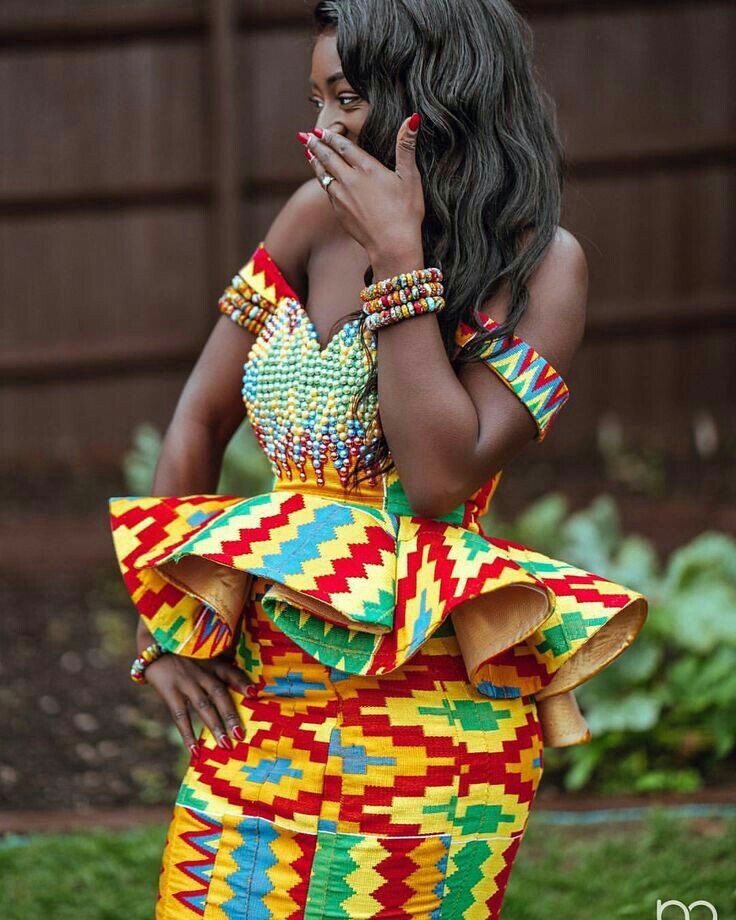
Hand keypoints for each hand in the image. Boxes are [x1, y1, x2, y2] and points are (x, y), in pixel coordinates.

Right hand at [143, 651, 252, 756]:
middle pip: (219, 693)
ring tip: (225, 745)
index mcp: (210, 662)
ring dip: (215, 726)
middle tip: (241, 735)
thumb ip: (219, 666)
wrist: (153, 645)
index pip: (230, 671)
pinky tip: (194, 751)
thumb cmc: (183, 654)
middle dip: (231, 714)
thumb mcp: (202, 655)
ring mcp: (185, 682)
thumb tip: (243, 686)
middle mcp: (201, 671)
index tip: (255, 694)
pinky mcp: (170, 691)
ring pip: (203, 706)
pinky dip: (188, 734)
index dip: (242, 682)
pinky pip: (180, 716)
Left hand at [300, 113, 424, 262]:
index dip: (332, 136)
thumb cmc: (406, 212)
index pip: (344, 146)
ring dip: (315, 162)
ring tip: (307, 152)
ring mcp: (341, 197)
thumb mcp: (411, 177)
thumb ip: (406, 146)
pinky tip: (321, 179)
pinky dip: (321, 180)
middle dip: (316, 145)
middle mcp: (349, 180)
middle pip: (328, 157)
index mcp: (366, 168)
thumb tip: (411, 118)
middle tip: (305, 136)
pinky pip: (327, 191)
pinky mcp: (339, 212)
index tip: (322, 130)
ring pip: (323, 174)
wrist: (392, 246)